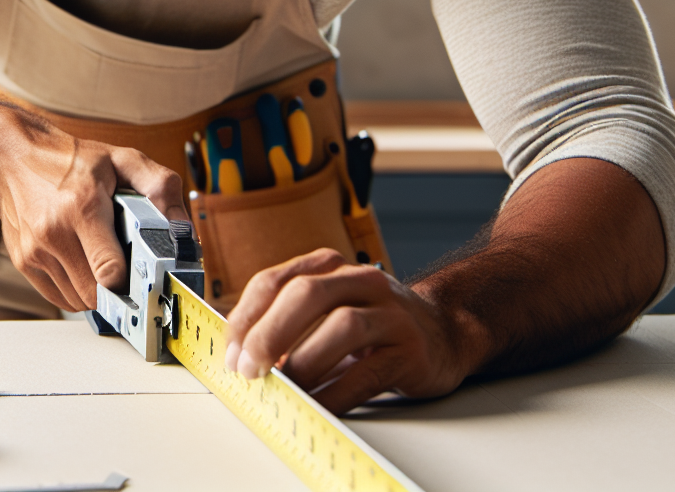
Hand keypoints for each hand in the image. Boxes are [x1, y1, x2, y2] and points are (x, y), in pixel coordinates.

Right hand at [0, 125, 183, 312]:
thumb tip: (182, 227)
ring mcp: (35, 251)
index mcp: (82, 207)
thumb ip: (160, 187)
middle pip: (96, 293)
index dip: (133, 281)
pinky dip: (76, 290)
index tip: (146, 277)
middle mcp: (54, 232)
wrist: (12, 159)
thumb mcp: (122, 159)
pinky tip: (83, 265)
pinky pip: (60, 297)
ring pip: (79, 300)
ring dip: (97, 291)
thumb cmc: (70, 161)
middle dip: (118, 288)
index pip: (110, 270)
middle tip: (129, 269)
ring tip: (102, 262)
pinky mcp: (24, 262)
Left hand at [222, 250, 483, 414]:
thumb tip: (238, 354)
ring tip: (284, 387)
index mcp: (329, 268)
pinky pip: (368, 373)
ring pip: (342, 327)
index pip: (275, 281)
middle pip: (306, 294)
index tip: (229, 353)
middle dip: (269, 332)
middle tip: (249, 368)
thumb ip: (287, 321)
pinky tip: (318, 405)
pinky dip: (337, 392)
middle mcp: (361, 281)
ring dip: (304, 362)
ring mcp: (390, 314)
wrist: (445, 331)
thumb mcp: (330, 306)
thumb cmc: (374, 323)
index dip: (246, 317)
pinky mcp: (411, 350)